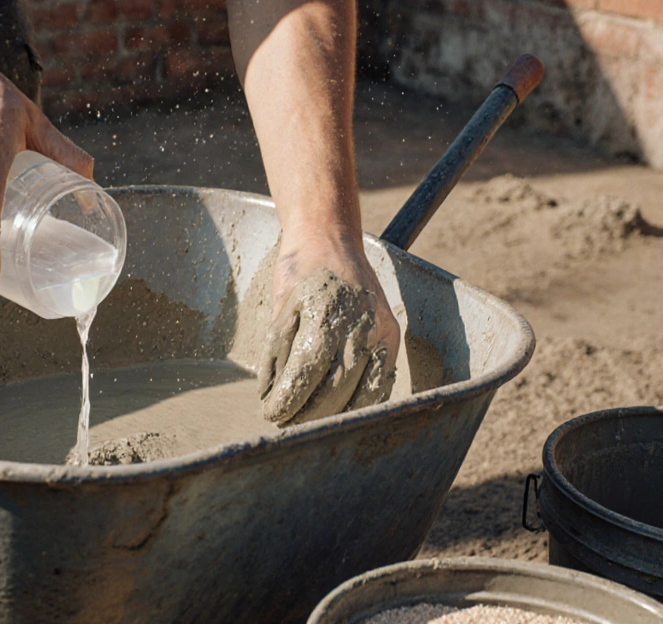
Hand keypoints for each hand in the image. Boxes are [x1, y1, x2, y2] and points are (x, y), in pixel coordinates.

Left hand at [258, 231, 400, 424]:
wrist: (330, 236)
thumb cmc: (299, 270)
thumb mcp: (280, 307)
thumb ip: (277, 352)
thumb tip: (270, 395)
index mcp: (325, 315)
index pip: (306, 373)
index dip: (287, 401)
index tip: (271, 415)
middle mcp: (359, 324)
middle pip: (336, 390)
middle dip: (308, 415)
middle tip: (286, 426)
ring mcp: (380, 329)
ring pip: (363, 391)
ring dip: (336, 416)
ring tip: (311, 424)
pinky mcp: (391, 333)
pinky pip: (382, 378)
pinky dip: (364, 401)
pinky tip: (343, 411)